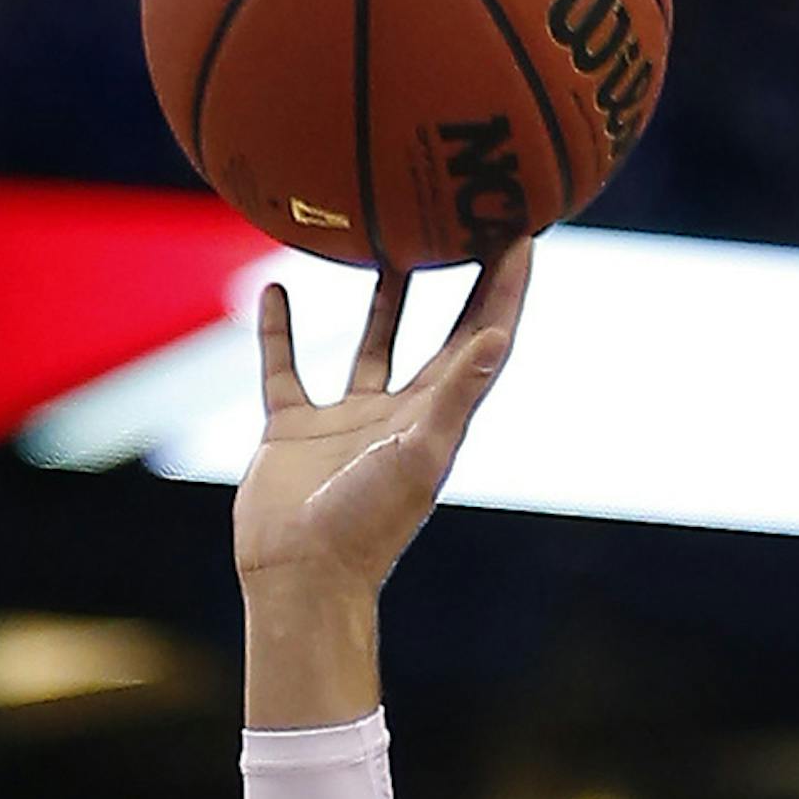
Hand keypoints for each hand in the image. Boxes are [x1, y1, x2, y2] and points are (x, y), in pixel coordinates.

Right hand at [233, 244, 529, 597]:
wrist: (299, 577)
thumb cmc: (365, 526)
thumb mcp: (418, 454)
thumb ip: (455, 394)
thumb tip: (498, 334)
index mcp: (437, 419)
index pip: (482, 340)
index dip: (505, 289)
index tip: (521, 232)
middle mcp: (398, 414)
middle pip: (437, 334)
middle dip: (458, 280)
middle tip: (467, 221)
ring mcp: (347, 421)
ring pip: (370, 344)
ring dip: (383, 298)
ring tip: (387, 239)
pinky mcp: (293, 428)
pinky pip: (286, 366)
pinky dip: (280, 330)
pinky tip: (276, 287)